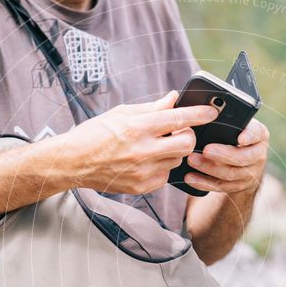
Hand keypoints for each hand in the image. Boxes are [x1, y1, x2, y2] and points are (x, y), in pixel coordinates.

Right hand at [59, 91, 217, 193]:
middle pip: (186, 144)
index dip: (199, 114)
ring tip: (155, 146)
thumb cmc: (95, 134)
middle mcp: (142, 150)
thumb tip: (173, 99)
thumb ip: (151, 109)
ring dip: (173, 152)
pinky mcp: (141, 186)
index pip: (178, 119)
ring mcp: (143, 171)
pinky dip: (162, 167)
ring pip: (177, 160)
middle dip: (188, 136)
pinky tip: (146, 161)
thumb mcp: (121, 113)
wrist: (73, 163)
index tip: (212, 111)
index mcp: (137, 127)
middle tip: (179, 132)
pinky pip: (165, 175)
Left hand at [183, 118, 269, 193]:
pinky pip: (221, 187)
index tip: (240, 137)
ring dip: (209, 168)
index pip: (257, 133)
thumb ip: (224, 119)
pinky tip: (190, 177)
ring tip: (192, 160)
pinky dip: (204, 182)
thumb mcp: (234, 125)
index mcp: (259, 134)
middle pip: (242, 157)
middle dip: (223, 154)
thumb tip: (199, 108)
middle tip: (205, 149)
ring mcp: (250, 173)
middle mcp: (258, 154)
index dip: (249, 136)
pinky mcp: (238, 186)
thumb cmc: (232, 136)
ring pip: (231, 174)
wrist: (242, 163)